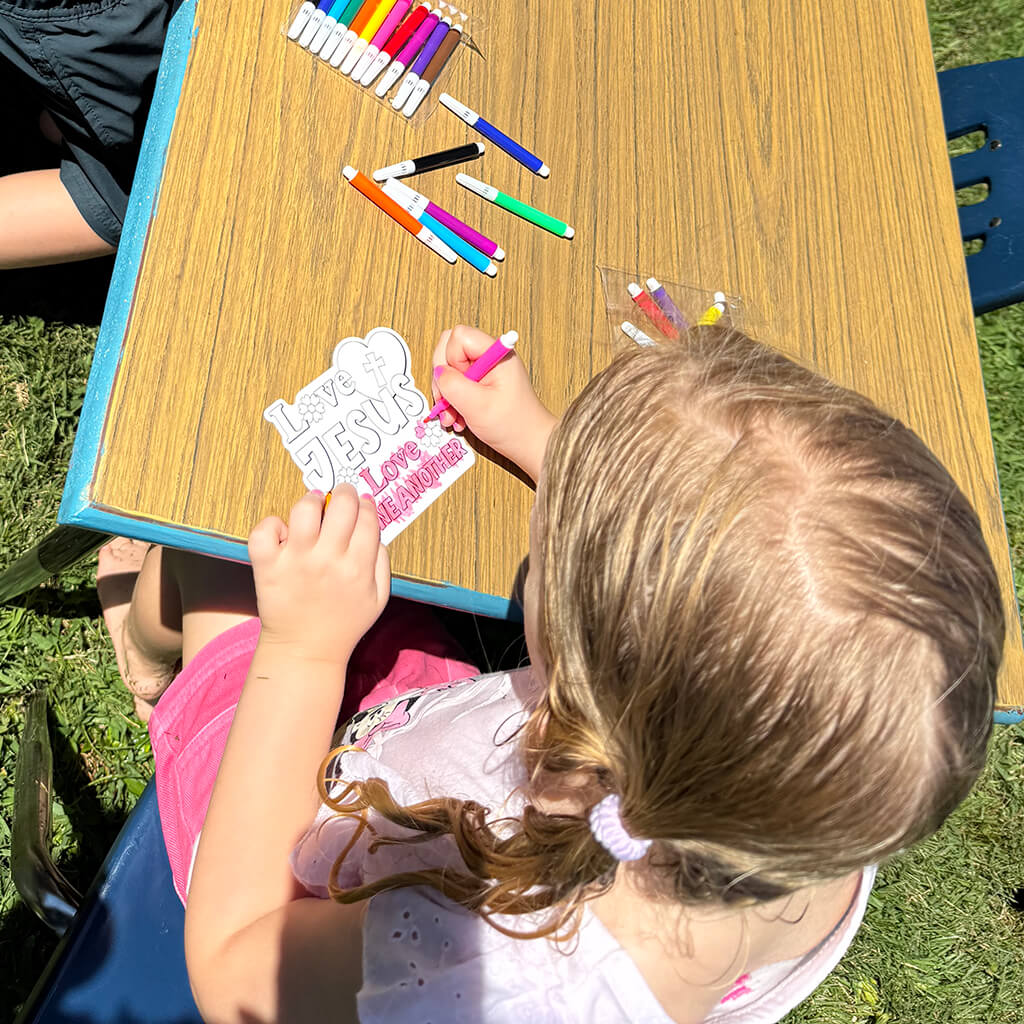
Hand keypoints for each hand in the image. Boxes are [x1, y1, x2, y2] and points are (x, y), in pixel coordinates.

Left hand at [248, 488, 389, 664]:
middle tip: (340, 495)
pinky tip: (283, 533)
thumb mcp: (379, 598)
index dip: (366, 504)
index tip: (362, 504)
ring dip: (311, 501)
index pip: (367, 517)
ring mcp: (295, 561)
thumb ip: (381, 563)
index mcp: (358, 567)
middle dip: (343, 493)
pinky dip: (272, 525)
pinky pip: (265, 529)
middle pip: (341, 505)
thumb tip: (373, 530)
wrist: (305, 650)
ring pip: (304, 509)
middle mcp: (328, 560)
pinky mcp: (268, 566)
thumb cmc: (344, 623)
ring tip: (313, 506)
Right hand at [431, 325, 558, 482]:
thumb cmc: (513, 425)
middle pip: (449, 349)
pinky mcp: (480, 382)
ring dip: (446, 393)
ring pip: (449, 368)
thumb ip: (452, 384)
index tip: (463, 384)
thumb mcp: (477, 405)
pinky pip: (455, 382)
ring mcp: (484, 369)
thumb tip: (438, 372)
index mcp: (495, 353)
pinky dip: (452, 400)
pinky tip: (458, 416)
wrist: (529, 444)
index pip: (458, 337)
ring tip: (454, 415)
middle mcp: (489, 356)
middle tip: (449, 401)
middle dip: (443, 378)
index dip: (452, 360)